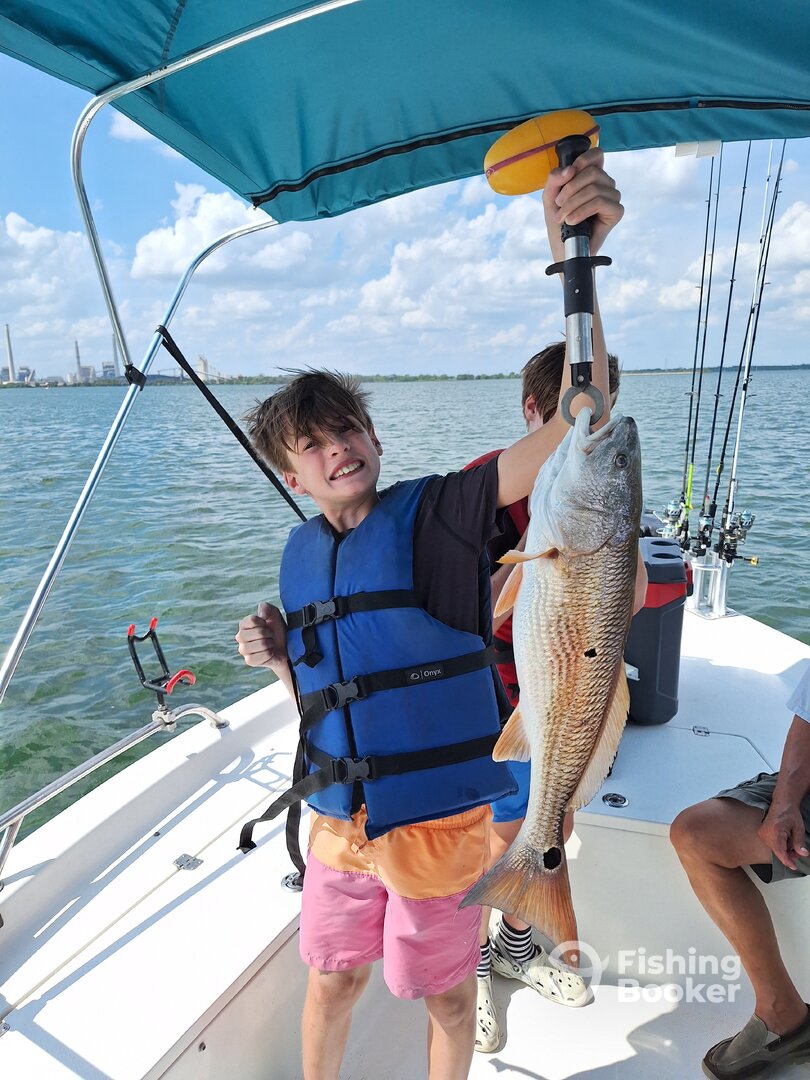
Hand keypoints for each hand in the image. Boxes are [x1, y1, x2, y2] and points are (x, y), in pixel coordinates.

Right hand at [235, 601, 288, 669]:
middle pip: (258, 632)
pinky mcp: (249, 661)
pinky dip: (270, 653)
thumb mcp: (274, 615)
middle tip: (270, 635)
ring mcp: (243, 650)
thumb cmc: (277, 630)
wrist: (285, 647)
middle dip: (269, 633)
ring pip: (261, 644)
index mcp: (244, 624)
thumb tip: (262, 614)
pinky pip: (263, 655)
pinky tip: (270, 652)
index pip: (252, 620)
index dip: (263, 622)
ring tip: (270, 644)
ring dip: (270, 643)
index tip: (266, 625)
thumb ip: (266, 608)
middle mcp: (240, 637)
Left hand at [542, 147, 622, 261]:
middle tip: (558, 206)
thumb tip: (570, 170)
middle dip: (570, 189)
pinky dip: (582, 211)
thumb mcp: (550, 196)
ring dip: (572, 203)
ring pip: (594, 188)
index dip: (582, 160)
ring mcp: (613, 197)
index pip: (597, 154)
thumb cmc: (559, 222)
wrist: (564, 248)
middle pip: (592, 172)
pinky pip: (599, 202)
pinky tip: (572, 221)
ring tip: (563, 217)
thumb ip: (555, 179)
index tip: (567, 176)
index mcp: (593, 176)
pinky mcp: (616, 211)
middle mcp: (606, 184)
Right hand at [757, 801, 809, 870]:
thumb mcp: (799, 828)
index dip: (788, 861)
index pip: (780, 851)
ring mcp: (762, 833)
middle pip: (778, 851)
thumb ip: (800, 842)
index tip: (793, 866)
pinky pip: (771, 845)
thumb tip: (802, 854)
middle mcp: (766, 832)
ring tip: (790, 840)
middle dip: (788, 854)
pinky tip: (784, 839)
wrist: (782, 803)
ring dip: (784, 849)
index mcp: (775, 830)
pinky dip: (779, 845)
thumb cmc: (790, 813)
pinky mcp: (761, 834)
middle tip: (797, 850)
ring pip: (775, 849)